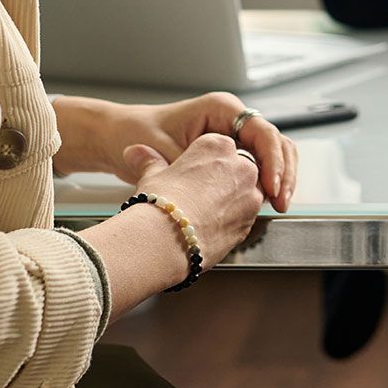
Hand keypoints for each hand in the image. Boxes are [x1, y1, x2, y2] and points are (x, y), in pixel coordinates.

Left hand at [108, 92, 298, 211]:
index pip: (263, 133)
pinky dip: (267, 185)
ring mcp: (235, 136)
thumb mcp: (162, 149)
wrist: (121, 136)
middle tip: (282, 202)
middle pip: (277, 143)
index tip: (271, 188)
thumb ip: (189, 168)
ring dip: (281, 180)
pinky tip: (266, 205)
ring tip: (280, 206)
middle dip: (284, 173)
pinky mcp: (232, 154)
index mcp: (222, 109)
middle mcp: (234, 119)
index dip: (272, 161)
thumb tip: (213, 192)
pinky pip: (260, 167)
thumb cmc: (137, 132)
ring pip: (274, 155)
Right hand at [122, 133, 266, 269]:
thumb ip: (150, 161)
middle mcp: (241, 165)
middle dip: (221, 180)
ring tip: (203, 213)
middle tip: (197, 197)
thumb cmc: (159, 205)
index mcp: (218, 145)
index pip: (218, 148)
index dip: (203, 164)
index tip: (190, 177)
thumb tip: (135, 152)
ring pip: (245, 192)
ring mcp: (250, 193)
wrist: (166, 242)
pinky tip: (211, 227)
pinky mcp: (252, 220)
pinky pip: (246, 215)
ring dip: (230, 200)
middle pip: (236, 167)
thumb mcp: (152, 176)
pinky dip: (233, 220)